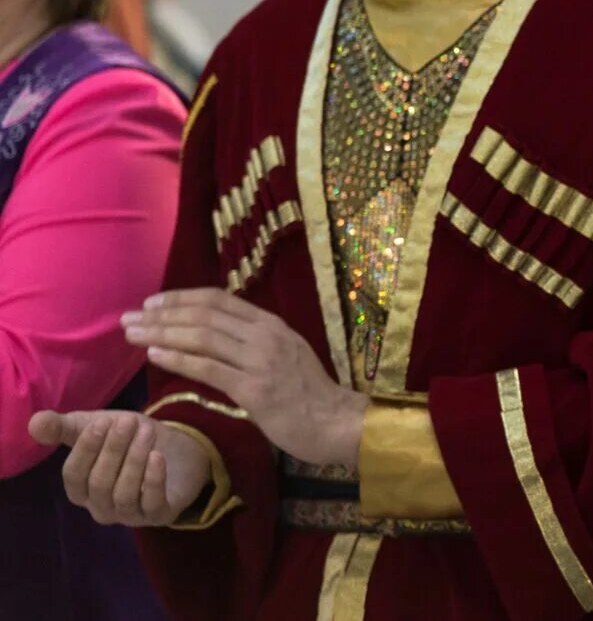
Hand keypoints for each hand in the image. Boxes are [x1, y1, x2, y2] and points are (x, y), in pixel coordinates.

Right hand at [26, 409, 210, 526]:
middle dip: (113, 450)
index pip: (73, 476)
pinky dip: (153, 480)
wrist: (177, 450)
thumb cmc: (128, 441)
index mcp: (82, 490)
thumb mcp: (97, 428)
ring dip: (134, 460)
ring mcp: (130, 515)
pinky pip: (152, 504)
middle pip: (99, 484)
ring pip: (124, 494)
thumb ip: (65, 428)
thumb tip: (34, 423)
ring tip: (147, 432)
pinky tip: (157, 456)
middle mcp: (102, 508)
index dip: (85, 450)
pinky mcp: (160, 514)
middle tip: (129, 422)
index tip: (102, 422)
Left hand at [123, 289, 367, 466]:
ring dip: (161, 333)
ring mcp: (261, 360)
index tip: (152, 303)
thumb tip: (214, 337)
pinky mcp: (255, 389)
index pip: (220, 300)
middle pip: (205, 315)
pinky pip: (209, 368)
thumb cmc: (308, 395)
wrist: (336, 423)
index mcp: (273, 324)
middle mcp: (267, 335)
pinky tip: (154, 355)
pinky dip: (178, 359)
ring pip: (202, 337)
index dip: (182, 298)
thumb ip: (253, 344)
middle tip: (129, 318)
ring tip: (132, 334)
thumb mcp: (284, 357)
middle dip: (162, 314)